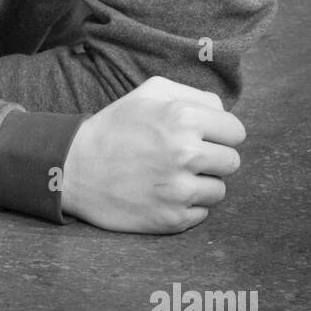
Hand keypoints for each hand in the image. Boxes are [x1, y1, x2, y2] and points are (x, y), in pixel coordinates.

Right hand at [60, 75, 244, 232]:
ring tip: (171, 174)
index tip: (202, 135)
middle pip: (232, 161)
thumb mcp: (148, 92)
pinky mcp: (174, 219)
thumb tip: (223, 113)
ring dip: (201, 183)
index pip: (236, 130)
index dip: (219, 131)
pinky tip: (162, 192)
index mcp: (182, 117)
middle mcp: (186, 153)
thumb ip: (193, 95)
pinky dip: (187, 204)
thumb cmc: (115, 126)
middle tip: (183, 155)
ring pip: (220, 189)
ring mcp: (180, 189)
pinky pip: (203, 213)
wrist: (75, 167)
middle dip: (212, 157)